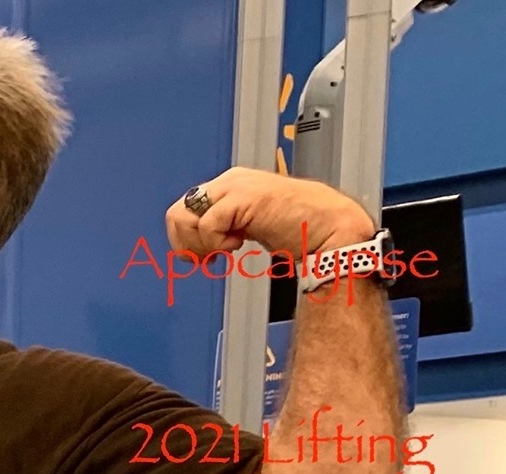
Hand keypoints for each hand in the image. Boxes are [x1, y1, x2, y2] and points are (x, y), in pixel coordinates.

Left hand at [165, 168, 372, 261]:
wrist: (329, 227)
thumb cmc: (300, 229)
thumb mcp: (252, 226)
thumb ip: (228, 227)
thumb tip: (199, 247)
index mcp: (232, 185)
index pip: (185, 209)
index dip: (187, 240)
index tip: (204, 259)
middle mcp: (230, 181)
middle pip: (177, 212)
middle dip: (186, 244)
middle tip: (207, 260)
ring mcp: (235, 187)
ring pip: (185, 217)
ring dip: (199, 245)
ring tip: (225, 250)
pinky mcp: (243, 199)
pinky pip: (207, 225)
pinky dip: (216, 244)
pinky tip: (238, 245)